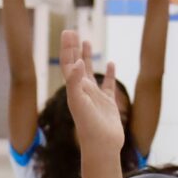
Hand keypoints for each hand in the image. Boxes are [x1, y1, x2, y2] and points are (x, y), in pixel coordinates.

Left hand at [58, 30, 123, 155]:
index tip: (68, 32)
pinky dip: (109, 73)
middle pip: (76, 64)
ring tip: (87, 41)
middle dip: (74, 48)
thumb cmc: (88, 127)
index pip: (68, 64)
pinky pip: (108, 84)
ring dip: (88, 57)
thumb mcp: (79, 103)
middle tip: (73, 31)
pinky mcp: (108, 103)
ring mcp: (95, 97)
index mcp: (74, 89)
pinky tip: (111, 63)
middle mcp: (82, 91)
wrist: (101, 147)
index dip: (67, 48)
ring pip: (90, 72)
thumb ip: (76, 82)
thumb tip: (78, 62)